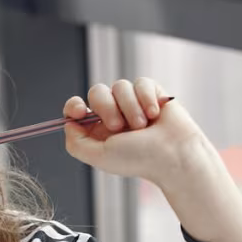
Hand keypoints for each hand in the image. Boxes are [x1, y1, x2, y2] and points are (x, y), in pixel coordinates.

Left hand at [62, 78, 211, 187]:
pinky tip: (155, 114)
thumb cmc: (139, 159)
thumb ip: (75, 143)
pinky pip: (140, 82)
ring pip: (119, 86)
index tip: (81, 110)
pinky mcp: (151, 93)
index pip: (77, 108)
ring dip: (130, 107)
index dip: (74, 105)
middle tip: (120, 127)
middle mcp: (114, 114)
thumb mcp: (99, 157)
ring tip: (142, 125)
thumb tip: (68, 123)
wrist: (173, 154)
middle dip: (107, 107)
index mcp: (99, 130)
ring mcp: (133, 102)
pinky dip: (146, 98)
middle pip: (97, 92)